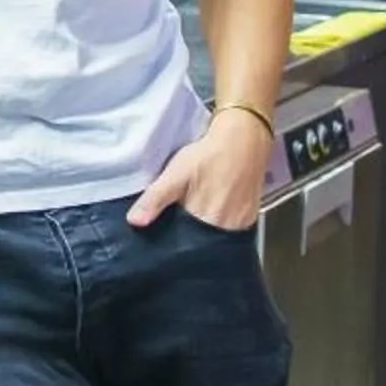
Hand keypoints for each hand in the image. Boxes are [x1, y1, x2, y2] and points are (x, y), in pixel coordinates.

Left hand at [127, 107, 274, 230]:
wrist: (243, 139)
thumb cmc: (208, 156)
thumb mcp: (175, 175)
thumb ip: (155, 199)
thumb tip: (134, 222)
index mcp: (207, 222)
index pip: (184, 246)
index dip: (172, 241)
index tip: (163, 232)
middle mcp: (228, 229)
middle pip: (201, 244)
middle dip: (187, 237)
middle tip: (179, 217)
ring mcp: (242, 225)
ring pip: (215, 239)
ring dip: (203, 232)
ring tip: (195, 213)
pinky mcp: (250, 218)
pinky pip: (230, 231)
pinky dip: (218, 225)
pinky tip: (211, 210)